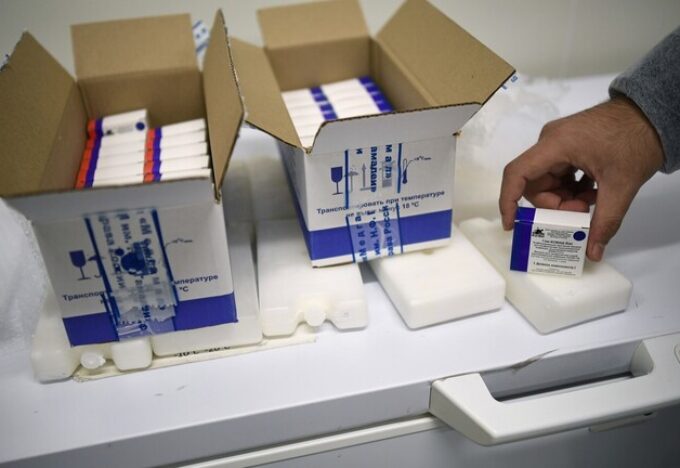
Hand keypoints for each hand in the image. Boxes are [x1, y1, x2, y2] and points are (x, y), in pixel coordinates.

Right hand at [499, 97, 663, 260]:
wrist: (654, 114)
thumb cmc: (636, 140)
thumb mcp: (621, 186)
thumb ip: (605, 221)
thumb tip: (593, 252)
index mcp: (555, 145)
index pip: (517, 174)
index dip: (509, 201)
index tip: (514, 225)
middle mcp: (550, 142)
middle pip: (535, 183)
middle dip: (554, 205)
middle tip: (581, 214)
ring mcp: (560, 142)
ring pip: (549, 181)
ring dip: (566, 198)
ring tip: (593, 201)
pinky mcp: (570, 145)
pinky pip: (560, 173)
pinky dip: (572, 187)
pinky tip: (593, 192)